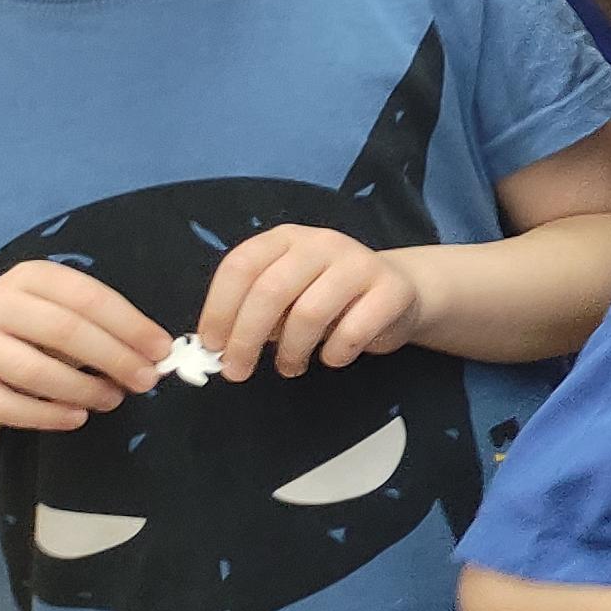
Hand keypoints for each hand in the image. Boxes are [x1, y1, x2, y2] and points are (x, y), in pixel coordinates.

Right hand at [0, 260, 171, 430]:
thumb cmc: (37, 332)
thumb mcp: (68, 315)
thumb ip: (105, 327)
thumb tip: (156, 354)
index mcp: (30, 276)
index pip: (88, 296)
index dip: (130, 325)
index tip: (162, 351)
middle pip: (63, 330)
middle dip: (113, 358)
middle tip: (146, 381)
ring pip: (32, 370)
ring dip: (82, 389)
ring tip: (112, 400)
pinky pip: (4, 405)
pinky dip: (46, 416)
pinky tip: (76, 418)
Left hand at [196, 225, 433, 380]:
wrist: (398, 291)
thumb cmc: (329, 297)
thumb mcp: (287, 294)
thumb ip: (255, 310)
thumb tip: (221, 344)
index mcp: (285, 239)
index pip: (241, 266)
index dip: (219, 308)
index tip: (212, 345)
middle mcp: (321, 243)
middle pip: (271, 290)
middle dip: (247, 338)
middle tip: (237, 371)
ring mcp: (359, 262)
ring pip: (309, 313)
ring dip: (291, 351)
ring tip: (289, 367)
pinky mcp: (391, 290)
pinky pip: (352, 331)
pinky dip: (334, 354)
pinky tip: (331, 357)